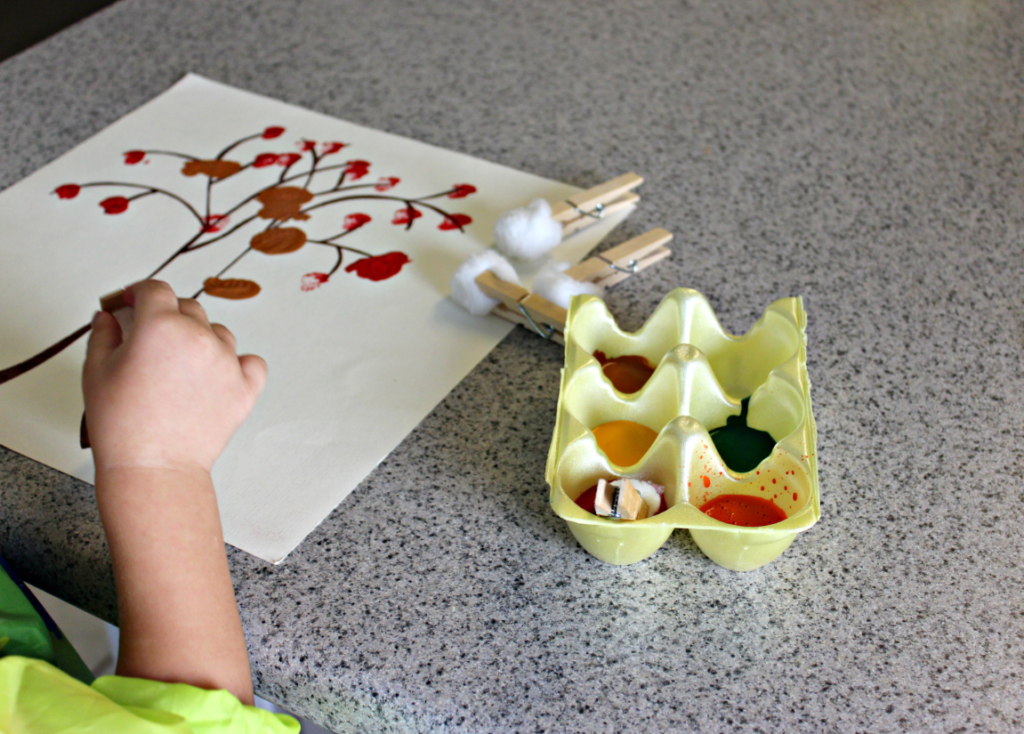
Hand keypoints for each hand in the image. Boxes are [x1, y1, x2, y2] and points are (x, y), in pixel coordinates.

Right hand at [82, 279, 266, 475]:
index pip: (156, 289)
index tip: (133, 302)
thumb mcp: (96, 371)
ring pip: (218, 333)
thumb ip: (104, 334)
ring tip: (179, 367)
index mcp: (161, 326)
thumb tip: (109, 317)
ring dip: (200, 339)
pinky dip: (238, 364)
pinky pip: (251, 362)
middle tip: (151, 340)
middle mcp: (200, 337)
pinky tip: (219, 374)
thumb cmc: (122, 424)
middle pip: (188, 308)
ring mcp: (227, 362)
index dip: (140, 292)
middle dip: (167, 316)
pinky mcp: (246, 387)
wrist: (153, 467)